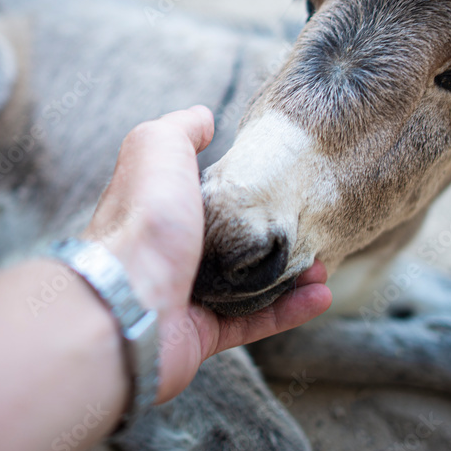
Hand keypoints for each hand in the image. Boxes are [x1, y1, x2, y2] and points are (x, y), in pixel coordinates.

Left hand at [83, 106, 331, 402]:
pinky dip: (288, 310)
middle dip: (272, 236)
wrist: (127, 303)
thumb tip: (202, 116)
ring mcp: (183, 294)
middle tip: (311, 228)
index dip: (238, 190)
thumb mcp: (157, 149)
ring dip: (290, 275)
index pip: (201, 194)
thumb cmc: (143, 220)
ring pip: (247, 285)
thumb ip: (180, 129)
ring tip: (324, 265)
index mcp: (159, 207)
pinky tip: (320, 295)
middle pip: (229, 241)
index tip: (277, 183)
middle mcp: (168, 250)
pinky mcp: (199, 334)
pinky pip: (252, 322)